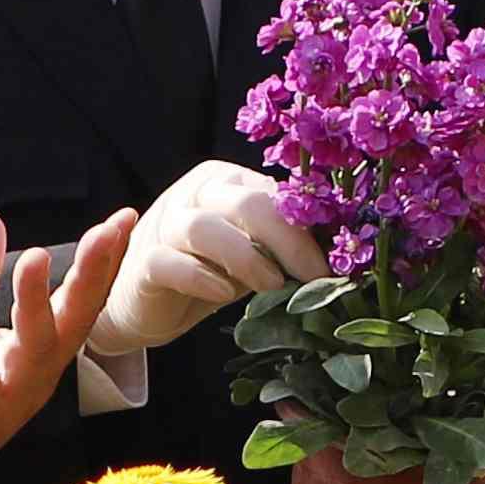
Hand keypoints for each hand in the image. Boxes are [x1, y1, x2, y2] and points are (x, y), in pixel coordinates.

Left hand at [0, 210, 138, 483]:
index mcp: (34, 350)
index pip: (77, 299)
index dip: (101, 261)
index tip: (124, 218)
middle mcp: (32, 375)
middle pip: (71, 321)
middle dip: (91, 277)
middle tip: (106, 231)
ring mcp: (3, 401)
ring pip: (33, 354)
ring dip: (36, 307)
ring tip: (37, 260)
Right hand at [86, 159, 325, 360]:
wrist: (148, 302)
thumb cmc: (209, 272)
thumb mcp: (254, 255)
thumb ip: (282, 247)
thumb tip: (340, 260)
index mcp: (228, 181)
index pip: (274, 195)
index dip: (307, 230)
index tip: (334, 267)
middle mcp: (196, 193)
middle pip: (245, 203)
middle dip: (287, 241)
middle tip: (312, 277)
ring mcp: (165, 224)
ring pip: (204, 226)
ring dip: (246, 257)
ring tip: (272, 286)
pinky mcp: (144, 261)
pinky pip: (168, 262)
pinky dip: (200, 277)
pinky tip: (223, 295)